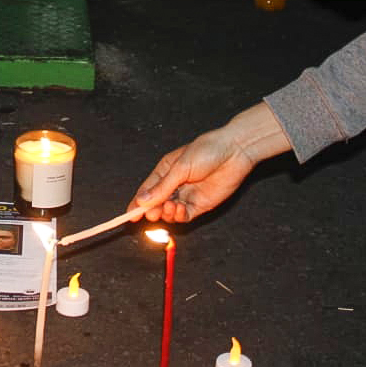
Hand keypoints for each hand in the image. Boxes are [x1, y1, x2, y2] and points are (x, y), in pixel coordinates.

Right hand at [133, 127, 258, 222]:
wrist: (235, 152)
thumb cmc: (207, 151)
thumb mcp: (180, 167)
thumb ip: (162, 187)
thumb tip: (142, 201)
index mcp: (165, 171)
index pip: (146, 190)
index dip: (137, 203)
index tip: (130, 214)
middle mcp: (174, 185)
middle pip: (156, 204)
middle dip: (151, 210)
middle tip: (152, 213)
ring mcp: (187, 196)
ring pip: (168, 212)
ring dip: (166, 213)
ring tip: (170, 206)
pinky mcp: (200, 205)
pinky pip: (184, 215)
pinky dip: (178, 216)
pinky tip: (179, 209)